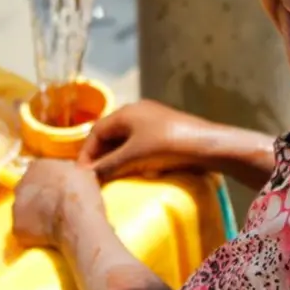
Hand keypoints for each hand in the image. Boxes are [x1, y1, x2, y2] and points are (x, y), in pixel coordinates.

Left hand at [12, 159, 102, 248]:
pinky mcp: (17, 226)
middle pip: (28, 191)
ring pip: (25, 212)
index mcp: (37, 166)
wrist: (74, 214)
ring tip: (53, 226)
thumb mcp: (81, 171)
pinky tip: (48, 238)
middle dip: (39, 199)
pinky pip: (26, 231)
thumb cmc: (81, 189)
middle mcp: (21, 183)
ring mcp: (16, 206)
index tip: (60, 193)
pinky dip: (35, 235)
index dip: (51, 184)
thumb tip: (69, 177)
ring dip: (35, 217)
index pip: (40, 173)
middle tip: (56, 210)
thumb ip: (69, 172)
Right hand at [79, 100, 214, 180]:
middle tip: (95, 177)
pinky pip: (141, 144)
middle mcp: (138, 112)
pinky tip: (136, 171)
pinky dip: (133, 157)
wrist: (207, 146)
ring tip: (112, 177)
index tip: (82, 174)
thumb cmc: (166, 146)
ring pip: (126, 140)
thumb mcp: (133, 157)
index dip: (87, 153)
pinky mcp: (166, 132)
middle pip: (111, 134)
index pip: (97, 131)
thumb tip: (87, 175)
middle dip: (101, 156)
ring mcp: (154, 121)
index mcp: (126, 112)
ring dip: (117, 158)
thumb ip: (108, 165)